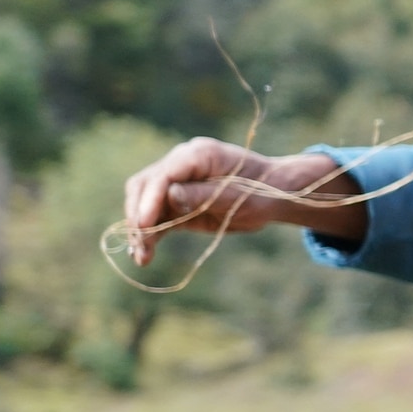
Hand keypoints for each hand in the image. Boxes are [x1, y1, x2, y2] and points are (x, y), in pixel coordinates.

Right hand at [120, 140, 361, 264]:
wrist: (273, 196)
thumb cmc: (261, 192)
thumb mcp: (237, 197)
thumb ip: (203, 195)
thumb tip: (170, 195)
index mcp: (199, 154)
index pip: (164, 174)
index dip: (150, 199)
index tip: (144, 224)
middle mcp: (182, 163)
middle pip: (145, 185)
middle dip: (139, 215)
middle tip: (140, 243)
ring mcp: (177, 181)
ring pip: (144, 202)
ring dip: (140, 229)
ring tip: (141, 256)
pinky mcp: (176, 201)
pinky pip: (156, 216)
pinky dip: (150, 234)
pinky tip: (144, 255)